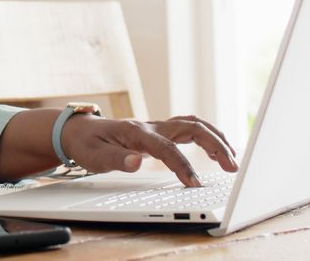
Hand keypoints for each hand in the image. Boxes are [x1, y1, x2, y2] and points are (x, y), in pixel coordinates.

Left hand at [60, 114, 239, 186]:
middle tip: (232, 167)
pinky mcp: (159, 133)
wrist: (77, 130)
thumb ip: (114, 160)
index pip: (166, 148)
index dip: (182, 165)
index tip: (195, 184)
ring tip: (232, 160)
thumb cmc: (86, 143)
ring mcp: (156, 127)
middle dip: (214, 145)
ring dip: (215, 139)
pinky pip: (188, 129)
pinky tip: (216, 150)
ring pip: (193, 125)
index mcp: (136, 132)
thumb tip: (136, 163)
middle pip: (191, 127)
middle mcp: (151, 126)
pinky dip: (207, 136)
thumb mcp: (92, 156)